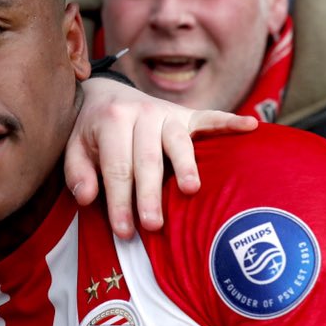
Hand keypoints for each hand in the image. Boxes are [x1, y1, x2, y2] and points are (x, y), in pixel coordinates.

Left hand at [66, 77, 256, 237]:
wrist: (107, 94)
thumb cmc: (93, 132)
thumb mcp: (74, 148)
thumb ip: (77, 173)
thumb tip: (87, 197)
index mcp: (111, 121)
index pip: (116, 169)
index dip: (119, 202)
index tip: (122, 231)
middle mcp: (141, 113)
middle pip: (147, 160)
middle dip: (149, 194)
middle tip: (152, 224)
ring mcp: (167, 113)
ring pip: (178, 142)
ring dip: (185, 165)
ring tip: (190, 190)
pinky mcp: (187, 114)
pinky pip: (211, 117)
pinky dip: (230, 122)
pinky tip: (250, 127)